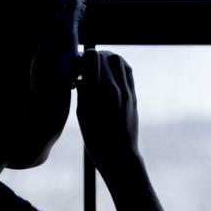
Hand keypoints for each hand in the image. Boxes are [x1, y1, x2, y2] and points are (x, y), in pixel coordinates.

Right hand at [76, 50, 139, 175]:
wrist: (119, 155)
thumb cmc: (95, 139)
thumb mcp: (82, 114)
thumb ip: (82, 91)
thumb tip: (80, 74)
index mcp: (97, 92)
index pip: (91, 56)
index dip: (81, 58)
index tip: (77, 69)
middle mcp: (113, 88)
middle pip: (104, 55)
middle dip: (93, 58)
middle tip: (85, 69)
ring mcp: (126, 91)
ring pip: (118, 60)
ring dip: (106, 59)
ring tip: (98, 70)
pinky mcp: (133, 96)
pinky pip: (128, 71)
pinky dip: (118, 67)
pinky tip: (109, 75)